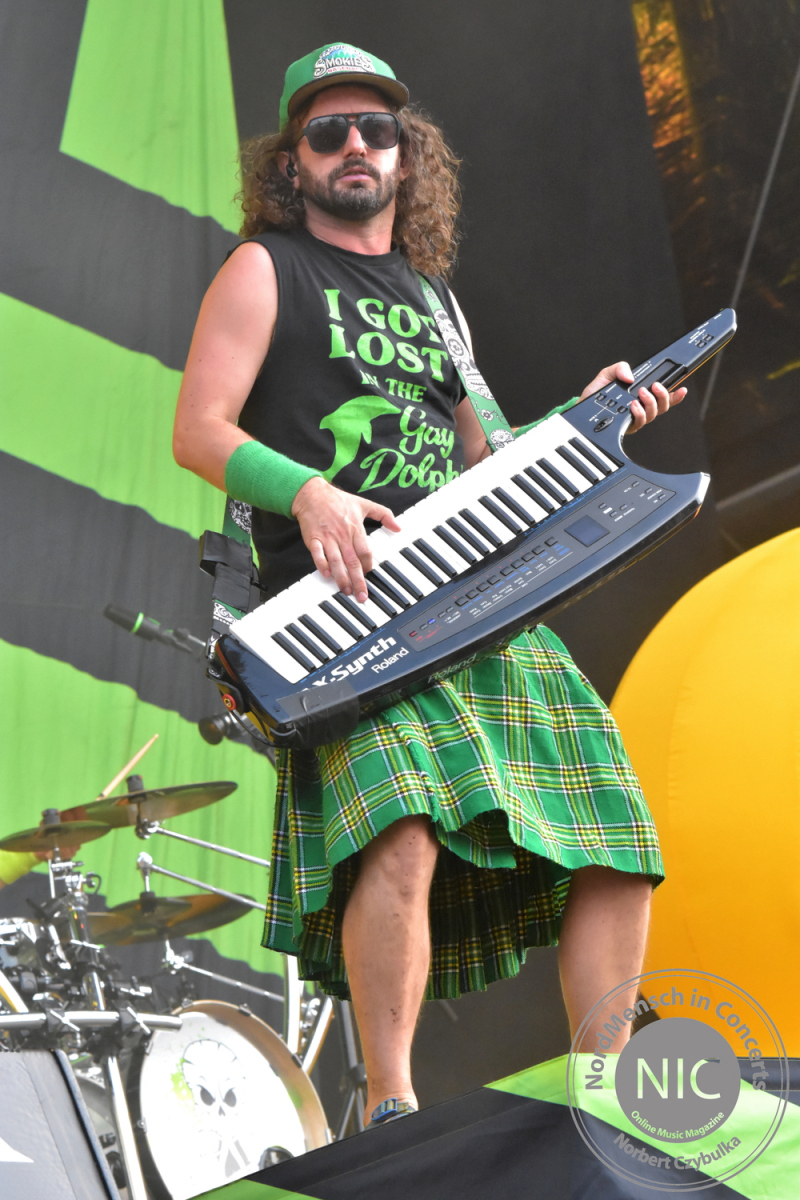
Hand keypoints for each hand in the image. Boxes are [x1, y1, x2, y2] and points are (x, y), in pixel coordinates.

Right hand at [291, 476, 400, 602]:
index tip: (369, 574)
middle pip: (352, 561)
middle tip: (361, 595)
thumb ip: (384, 514)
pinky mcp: (313, 538)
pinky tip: (326, 575)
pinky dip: (321, 564)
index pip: (365, 551)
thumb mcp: (364, 504)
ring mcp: (327, 537)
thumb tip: (398, 526)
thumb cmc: (338, 500)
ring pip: (336, 561)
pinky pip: (317, 554)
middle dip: (358, 580)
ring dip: (341, 577)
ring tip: (346, 590)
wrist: (312, 494)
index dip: (368, 565)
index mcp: (355, 528)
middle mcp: (342, 534)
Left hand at [580, 362, 686, 432]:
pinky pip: (639, 422)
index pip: (662, 397)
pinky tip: (634, 406)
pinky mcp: (626, 426)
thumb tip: (631, 376)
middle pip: (662, 407)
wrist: (581, 409)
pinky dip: (639, 412)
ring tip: (641, 394)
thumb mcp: (607, 375)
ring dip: (650, 403)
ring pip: (652, 414)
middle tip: (655, 387)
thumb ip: (620, 368)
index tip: (682, 389)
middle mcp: (640, 409)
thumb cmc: (594, 395)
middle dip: (663, 396)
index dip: (675, 395)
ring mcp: (634, 418)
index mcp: (639, 396)